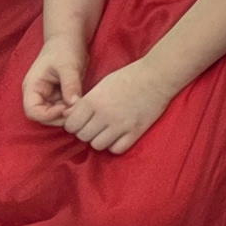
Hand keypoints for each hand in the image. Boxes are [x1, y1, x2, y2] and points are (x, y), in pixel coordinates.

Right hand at [19, 36, 90, 125]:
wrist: (70, 39)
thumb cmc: (65, 48)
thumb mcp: (68, 66)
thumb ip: (70, 85)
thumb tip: (73, 104)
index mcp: (32, 87)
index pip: (32, 112)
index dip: (48, 115)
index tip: (66, 107)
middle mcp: (37, 94)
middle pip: (43, 117)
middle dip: (59, 117)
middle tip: (77, 110)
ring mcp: (48, 96)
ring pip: (55, 115)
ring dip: (67, 114)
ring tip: (81, 106)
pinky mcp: (59, 96)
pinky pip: (64, 108)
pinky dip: (72, 109)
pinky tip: (82, 103)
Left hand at [60, 60, 176, 155]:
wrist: (157, 76)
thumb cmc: (129, 77)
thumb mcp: (102, 85)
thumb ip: (84, 101)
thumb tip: (67, 114)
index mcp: (93, 101)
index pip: (71, 125)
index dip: (74, 124)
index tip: (82, 120)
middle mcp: (104, 115)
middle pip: (83, 136)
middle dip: (86, 132)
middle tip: (95, 125)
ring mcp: (120, 125)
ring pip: (97, 145)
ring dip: (100, 139)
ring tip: (107, 130)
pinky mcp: (135, 132)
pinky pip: (116, 149)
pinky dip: (115, 144)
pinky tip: (119, 135)